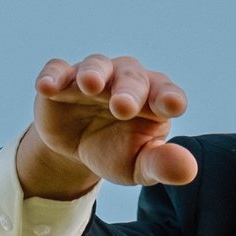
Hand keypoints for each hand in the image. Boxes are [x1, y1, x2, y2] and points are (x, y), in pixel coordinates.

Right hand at [17, 54, 199, 200]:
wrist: (75, 149)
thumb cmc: (117, 151)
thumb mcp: (138, 165)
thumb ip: (162, 165)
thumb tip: (189, 171)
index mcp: (153, 99)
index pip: (166, 93)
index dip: (169, 97)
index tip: (173, 105)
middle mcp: (126, 80)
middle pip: (131, 76)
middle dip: (128, 89)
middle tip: (123, 107)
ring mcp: (93, 77)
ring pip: (96, 65)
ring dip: (94, 73)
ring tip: (90, 85)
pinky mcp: (62, 80)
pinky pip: (58, 70)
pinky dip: (53, 76)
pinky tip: (47, 87)